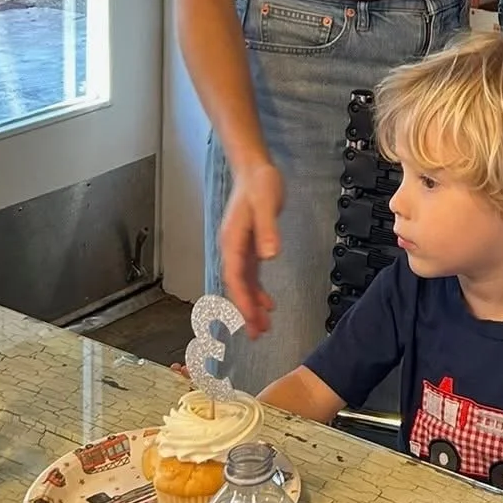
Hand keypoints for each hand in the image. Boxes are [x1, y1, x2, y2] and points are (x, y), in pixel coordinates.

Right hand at [220, 161, 284, 336]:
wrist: (254, 169)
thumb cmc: (259, 183)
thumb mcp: (267, 204)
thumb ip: (268, 230)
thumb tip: (270, 255)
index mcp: (232, 239)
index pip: (234, 275)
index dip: (241, 298)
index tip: (249, 317)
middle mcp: (232, 247)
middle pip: (236, 285)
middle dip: (245, 311)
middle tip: (257, 334)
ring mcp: (239, 248)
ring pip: (243, 284)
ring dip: (252, 306)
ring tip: (263, 328)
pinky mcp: (250, 246)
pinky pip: (251, 275)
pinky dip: (258, 291)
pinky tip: (268, 305)